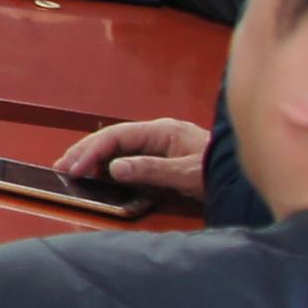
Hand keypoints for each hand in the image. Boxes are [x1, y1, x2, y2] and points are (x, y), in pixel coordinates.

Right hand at [58, 117, 210, 204]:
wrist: (245, 177)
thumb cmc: (219, 171)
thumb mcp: (185, 173)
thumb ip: (150, 170)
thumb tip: (114, 167)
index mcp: (161, 131)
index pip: (117, 136)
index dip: (92, 151)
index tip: (75, 167)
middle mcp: (158, 133)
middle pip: (113, 138)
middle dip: (86, 151)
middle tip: (62, 166)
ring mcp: (161, 144)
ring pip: (119, 146)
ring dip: (95, 156)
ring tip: (74, 168)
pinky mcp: (164, 157)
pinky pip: (129, 155)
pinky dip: (110, 163)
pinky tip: (101, 172)